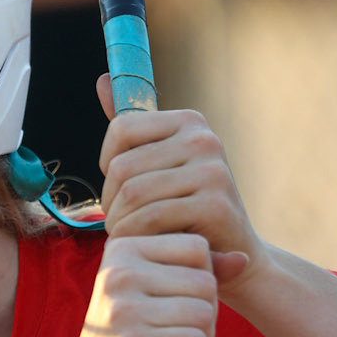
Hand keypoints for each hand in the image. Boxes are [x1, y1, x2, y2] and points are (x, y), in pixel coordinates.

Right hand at [58, 233, 219, 336]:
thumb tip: (243, 258)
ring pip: (205, 312)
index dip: (201, 278)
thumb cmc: (132, 332)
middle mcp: (119, 273)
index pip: (196, 247)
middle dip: (205, 311)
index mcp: (122, 248)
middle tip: (176, 330)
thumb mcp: (155, 289)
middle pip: (205, 281)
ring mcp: (124, 309)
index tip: (174, 300)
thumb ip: (197, 270)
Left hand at [95, 76, 261, 293]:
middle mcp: (204, 139)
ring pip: (132, 193)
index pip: (121, 128)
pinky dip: (135, 235)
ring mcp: (213, 170)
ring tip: (128, 233)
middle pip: (122, 165)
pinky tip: (142, 243)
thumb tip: (102, 80)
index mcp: (189, 121)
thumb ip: (132, 128)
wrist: (234, 256)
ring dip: (119, 222)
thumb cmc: (187, 209)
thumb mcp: (159, 165)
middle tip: (119, 220)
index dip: (106, 163)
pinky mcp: (215, 204)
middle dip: (110, 201)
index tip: (118, 186)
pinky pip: (150, 217)